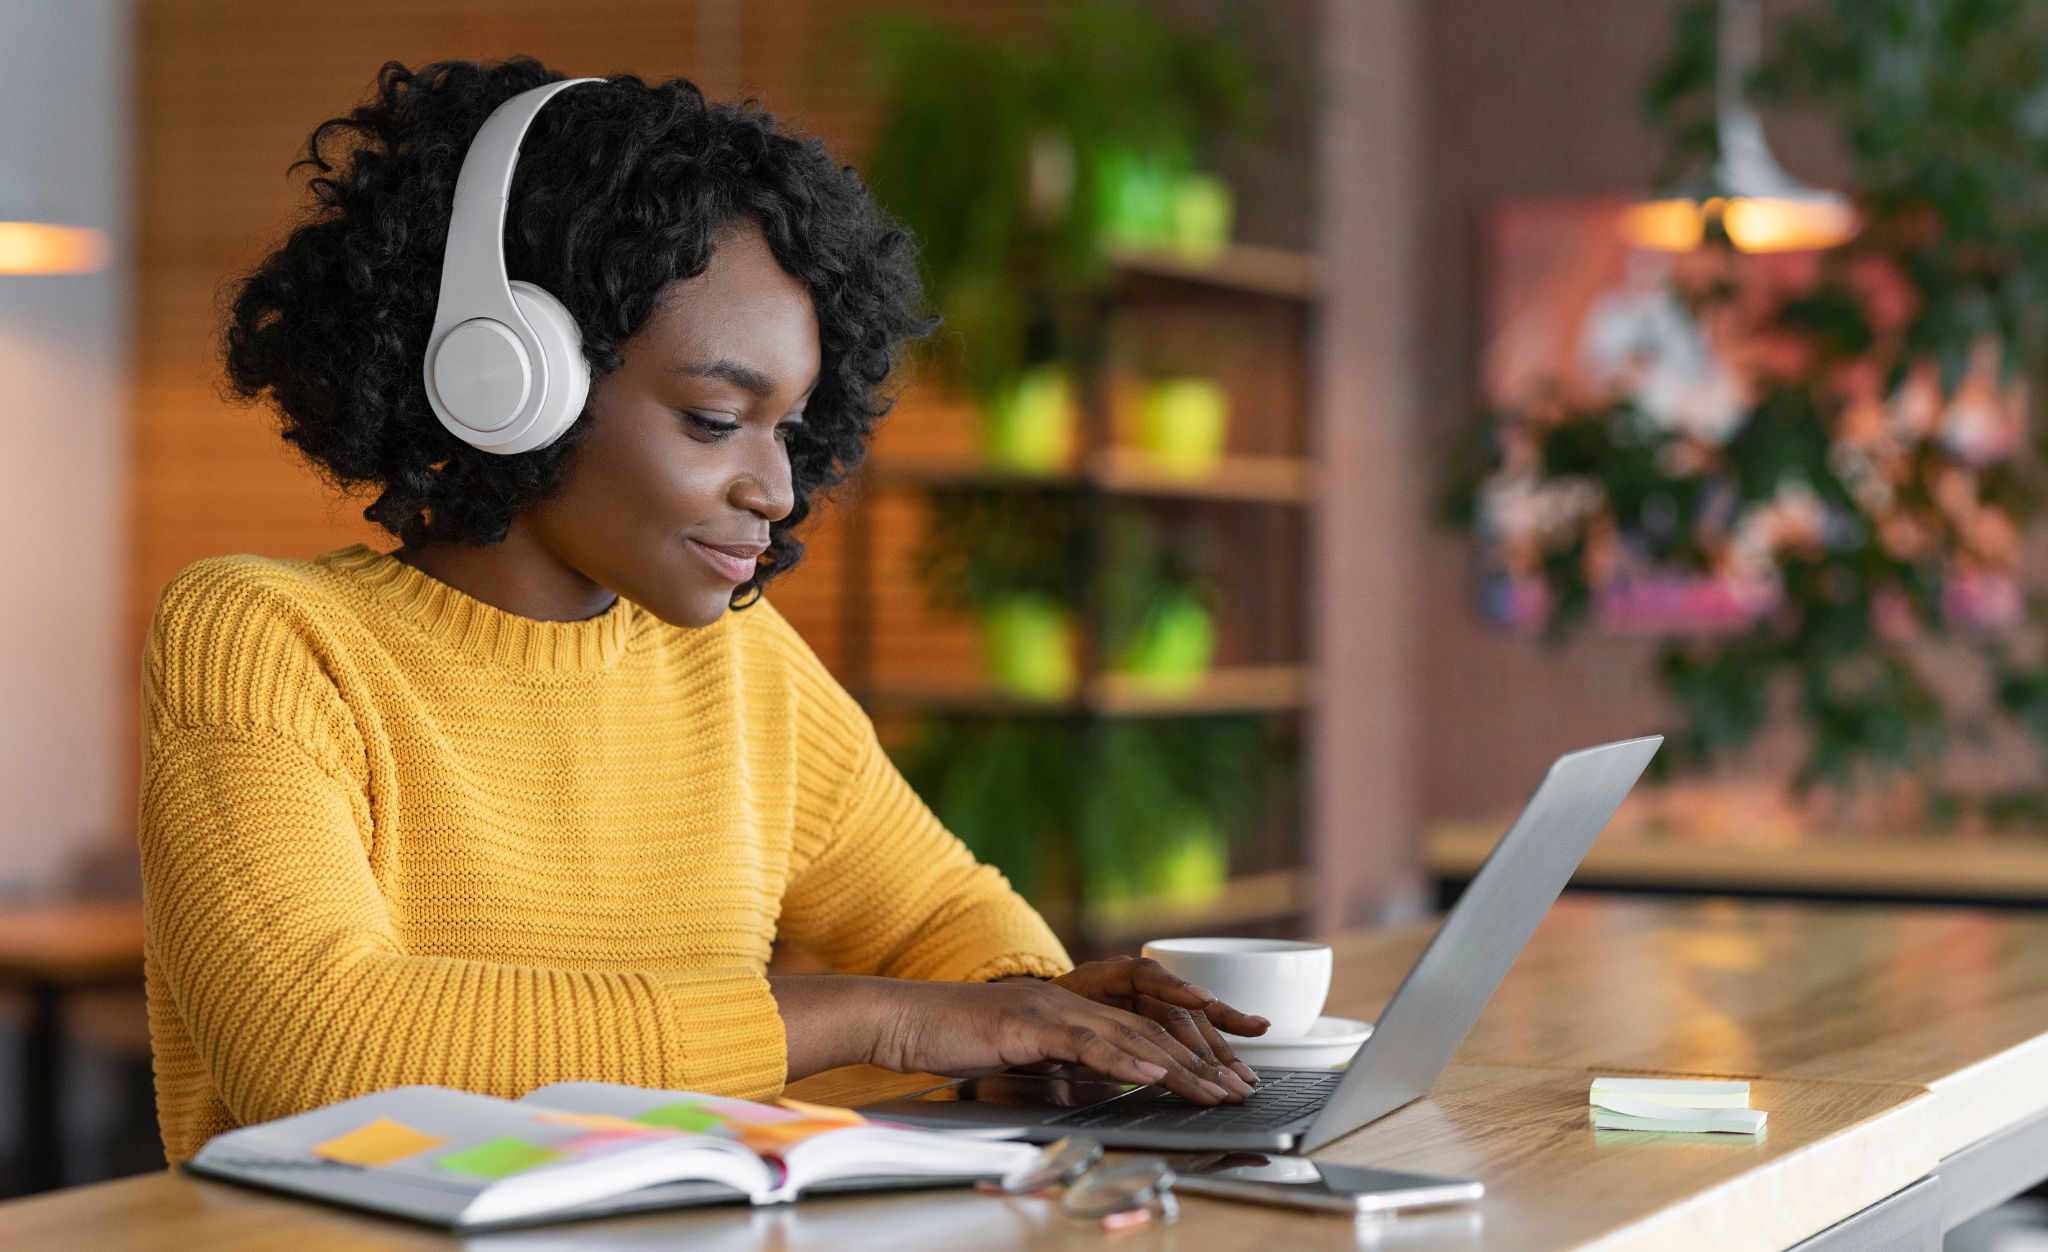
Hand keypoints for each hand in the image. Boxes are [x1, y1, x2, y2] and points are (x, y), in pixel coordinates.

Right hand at [867, 977, 1258, 1104]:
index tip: (1225, 1076)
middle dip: (1202, 1059)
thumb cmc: (949, 1040)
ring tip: (1215, 1089)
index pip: (1142, 1026)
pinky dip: (1124, 1059)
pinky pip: (1086, 1041)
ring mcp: (1050, 1007)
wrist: (899, 1019)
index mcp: (1070, 1005)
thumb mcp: (1015, 1058)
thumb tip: (1086, 1090)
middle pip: (1150, 1028)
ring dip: (1178, 1065)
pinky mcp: (1028, 1024)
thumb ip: (1054, 1067)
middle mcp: (1069, 998)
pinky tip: (1154, 1073)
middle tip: (1242, 1086)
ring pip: (1129, 1034)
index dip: (1189, 1050)